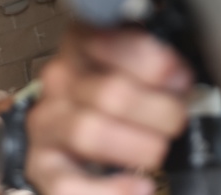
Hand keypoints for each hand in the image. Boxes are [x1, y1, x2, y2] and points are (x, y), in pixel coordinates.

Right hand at [26, 22, 193, 194]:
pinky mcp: (43, 165)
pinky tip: (139, 186)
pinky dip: (110, 189)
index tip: (178, 77)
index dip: (151, 62)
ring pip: (87, 132)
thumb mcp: (128, 65)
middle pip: (109, 93)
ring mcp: (48, 123)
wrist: (67, 128)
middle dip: (156, 110)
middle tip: (176, 118)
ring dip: (135, 146)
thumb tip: (178, 74)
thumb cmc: (106, 96)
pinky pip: (69, 184)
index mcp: (80, 46)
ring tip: (158, 150)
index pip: (107, 40)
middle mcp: (60, 81)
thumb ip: (154, 63)